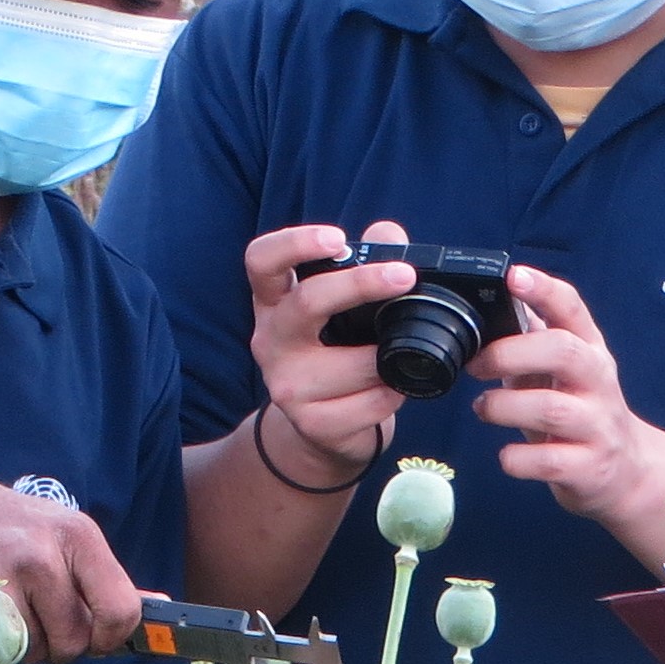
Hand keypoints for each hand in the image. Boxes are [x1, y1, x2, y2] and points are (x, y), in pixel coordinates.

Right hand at [0, 472, 141, 663]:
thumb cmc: (1, 529)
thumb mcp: (59, 534)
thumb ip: (103, 576)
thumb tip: (158, 605)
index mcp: (78, 535)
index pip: (122, 609)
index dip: (110, 636)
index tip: (93, 636)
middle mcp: (45, 554)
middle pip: (78, 641)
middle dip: (62, 646)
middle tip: (39, 621)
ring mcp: (5, 580)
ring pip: (39, 654)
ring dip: (26, 647)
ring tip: (6, 610)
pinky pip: (2, 656)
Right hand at [244, 220, 410, 486]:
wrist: (322, 427)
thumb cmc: (336, 353)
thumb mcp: (345, 306)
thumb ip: (367, 261)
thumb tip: (389, 236)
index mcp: (274, 302)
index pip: (261, 260)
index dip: (294, 243)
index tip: (338, 238)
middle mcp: (271, 340)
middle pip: (307, 302)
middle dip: (360, 284)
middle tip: (403, 275)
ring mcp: (285, 385)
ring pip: (354, 362)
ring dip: (389, 357)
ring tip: (402, 355)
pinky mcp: (311, 422)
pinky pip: (370, 403)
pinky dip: (392, 393)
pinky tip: (393, 388)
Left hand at [469, 263, 653, 524]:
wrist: (626, 471)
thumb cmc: (579, 413)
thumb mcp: (562, 372)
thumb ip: (530, 344)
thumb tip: (485, 312)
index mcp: (589, 350)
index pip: (572, 309)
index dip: (543, 290)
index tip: (514, 276)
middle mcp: (599, 383)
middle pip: (564, 352)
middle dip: (512, 354)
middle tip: (478, 365)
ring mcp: (597, 426)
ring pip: (552, 409)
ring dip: (505, 406)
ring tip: (484, 408)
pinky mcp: (589, 467)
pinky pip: (548, 461)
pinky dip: (518, 458)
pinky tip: (508, 454)